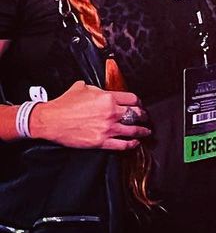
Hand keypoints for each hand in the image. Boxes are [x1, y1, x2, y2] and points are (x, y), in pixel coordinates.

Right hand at [32, 81, 149, 149]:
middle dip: (143, 116)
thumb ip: (98, 89)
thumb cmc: (65, 104)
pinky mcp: (100, 142)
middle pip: (136, 114)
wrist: (51, 120)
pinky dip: (130, 144)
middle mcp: (111, 112)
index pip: (133, 99)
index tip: (140, 105)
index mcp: (109, 98)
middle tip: (146, 118)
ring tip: (146, 131)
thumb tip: (103, 91)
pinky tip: (135, 143)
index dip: (138, 102)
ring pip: (132, 130)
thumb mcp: (84, 87)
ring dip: (142, 131)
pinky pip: (121, 144)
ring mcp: (107, 128)